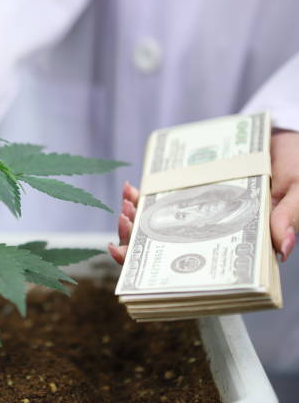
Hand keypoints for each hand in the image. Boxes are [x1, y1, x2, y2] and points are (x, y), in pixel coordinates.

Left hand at [108, 128, 298, 263]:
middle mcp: (213, 234)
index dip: (159, 270)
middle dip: (136, 241)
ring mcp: (200, 215)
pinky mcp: (191, 195)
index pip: (196, 269)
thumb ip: (291, 215)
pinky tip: (132, 188)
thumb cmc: (297, 166)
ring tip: (127, 203)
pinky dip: (145, 196)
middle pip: (167, 250)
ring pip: (159, 227)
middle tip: (125, 223)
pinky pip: (162, 201)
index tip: (129, 255)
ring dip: (136, 218)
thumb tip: (282, 249)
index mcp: (238, 245)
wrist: (285, 135)